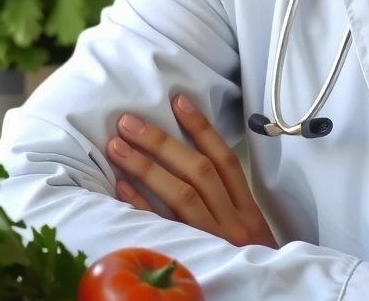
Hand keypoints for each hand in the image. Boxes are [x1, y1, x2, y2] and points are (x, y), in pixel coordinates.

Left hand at [107, 94, 278, 249]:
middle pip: (198, 172)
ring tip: (117, 145)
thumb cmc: (250, 267)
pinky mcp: (192, 260)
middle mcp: (232, 223)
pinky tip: (119, 185)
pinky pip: (161, 229)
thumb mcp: (250, 232)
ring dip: (146, 165)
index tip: (178, 102)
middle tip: (130, 121)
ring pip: (180, 195)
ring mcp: (212, 242)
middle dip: (163, 142)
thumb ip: (227, 203)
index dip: (202, 128)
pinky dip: (140, 204)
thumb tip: (190, 163)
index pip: (225, 160)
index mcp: (248, 212)